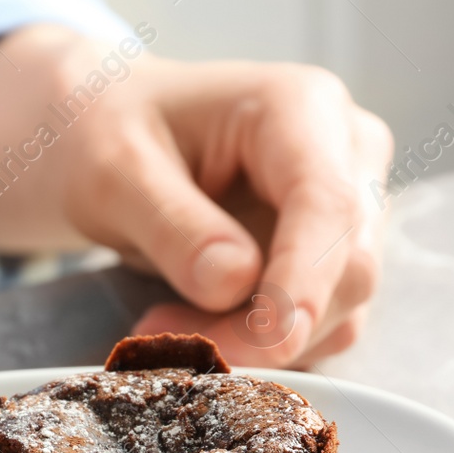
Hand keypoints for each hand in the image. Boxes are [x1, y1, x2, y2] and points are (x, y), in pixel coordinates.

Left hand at [0, 25, 393, 365]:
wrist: (105, 138)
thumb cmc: (108, 135)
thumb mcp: (113, 171)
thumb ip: (172, 224)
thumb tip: (234, 283)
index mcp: (300, 107)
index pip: (329, 204)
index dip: (306, 282)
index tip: (270, 342)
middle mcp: (345, 153)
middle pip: (347, 268)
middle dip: (265, 328)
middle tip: (165, 343)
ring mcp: (348, 209)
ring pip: (337, 310)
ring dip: (253, 343)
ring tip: (160, 325)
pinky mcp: (331, 260)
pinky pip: (317, 328)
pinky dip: (255, 345)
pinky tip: (190, 321)